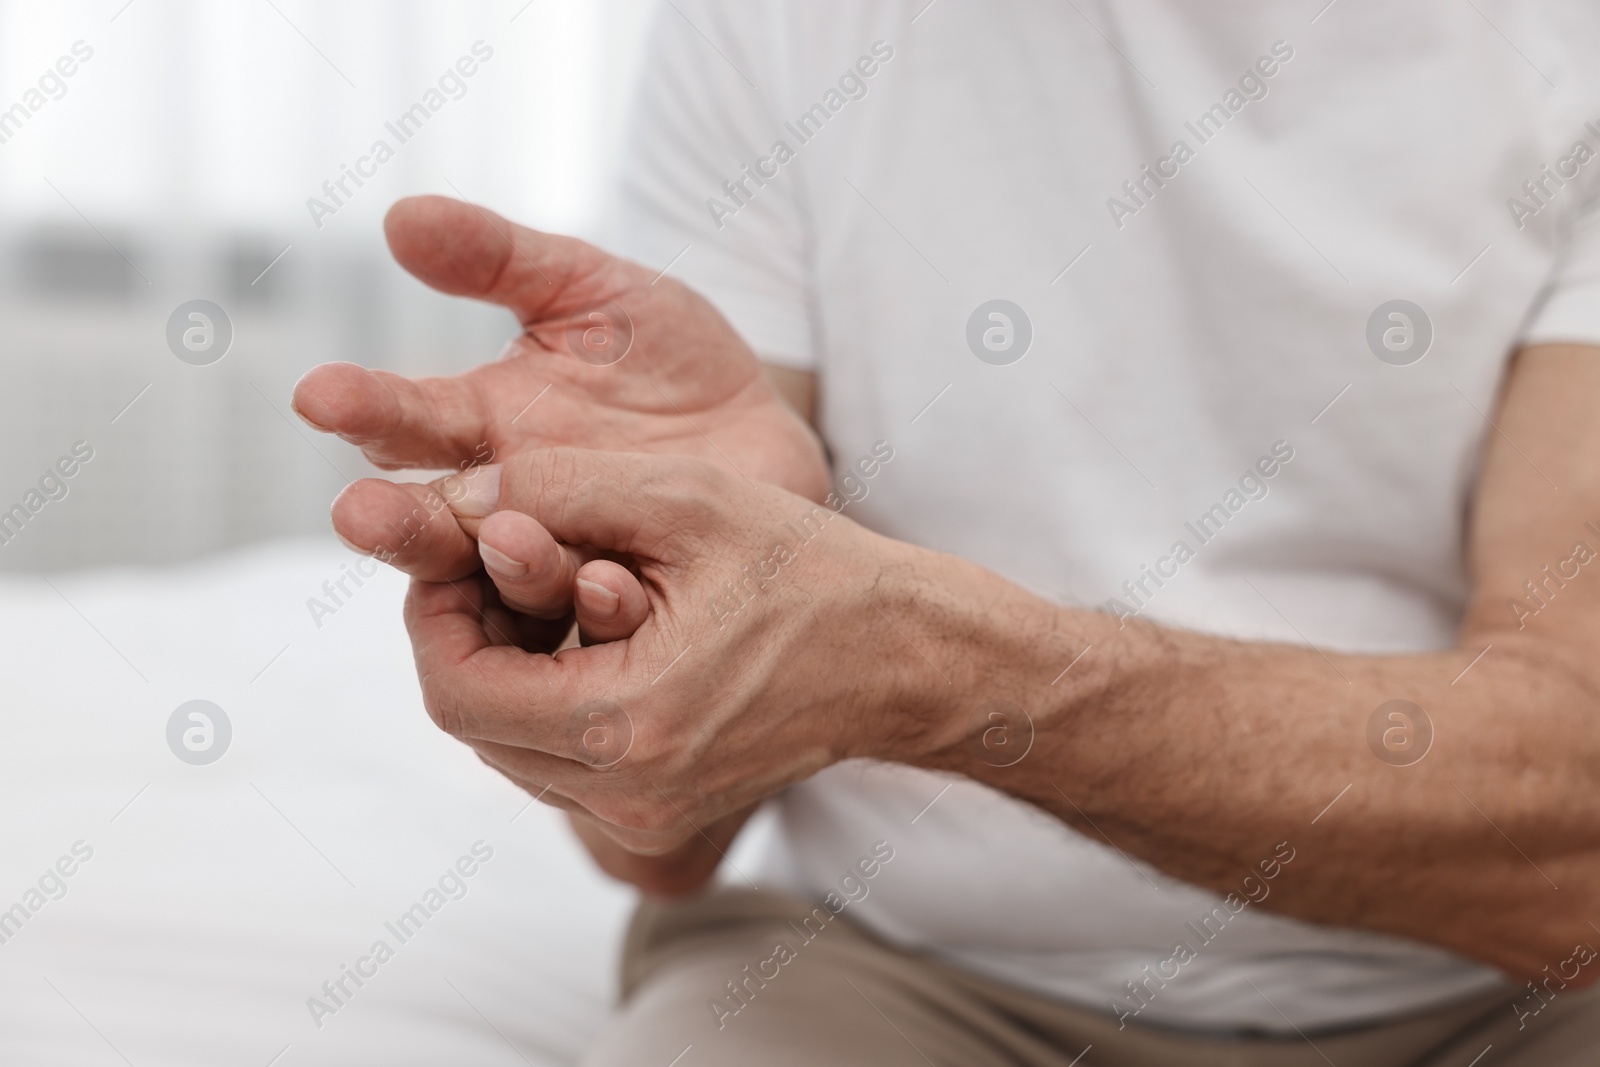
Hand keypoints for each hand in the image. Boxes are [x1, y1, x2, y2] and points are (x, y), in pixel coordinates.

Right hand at [293, 195, 828, 581]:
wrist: (760, 419)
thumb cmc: (659, 353)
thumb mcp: (587, 288)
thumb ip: (499, 259)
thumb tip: (400, 213)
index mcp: (478, 428)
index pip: (404, 423)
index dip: (362, 408)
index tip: (318, 394)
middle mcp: (508, 507)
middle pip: (437, 526)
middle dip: (397, 522)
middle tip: (356, 515)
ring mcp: (571, 558)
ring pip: (518, 581)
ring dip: (505, 565)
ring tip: (499, 539)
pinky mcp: (639, 600)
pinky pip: (615, 616)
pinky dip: (605, 602)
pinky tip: (604, 581)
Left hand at [404, 448, 964, 852]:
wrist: (904, 658)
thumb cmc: (810, 572)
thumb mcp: (686, 499)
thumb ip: (556, 487)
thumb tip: (456, 499)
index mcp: (626, 725)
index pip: (457, 692)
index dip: (432, 616)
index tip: (457, 550)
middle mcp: (626, 795)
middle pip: (475, 725)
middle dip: (465, 636)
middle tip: (492, 563)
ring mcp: (645, 816)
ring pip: (510, 750)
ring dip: (503, 670)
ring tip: (542, 593)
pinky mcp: (662, 815)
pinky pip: (559, 766)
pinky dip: (547, 702)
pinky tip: (585, 638)